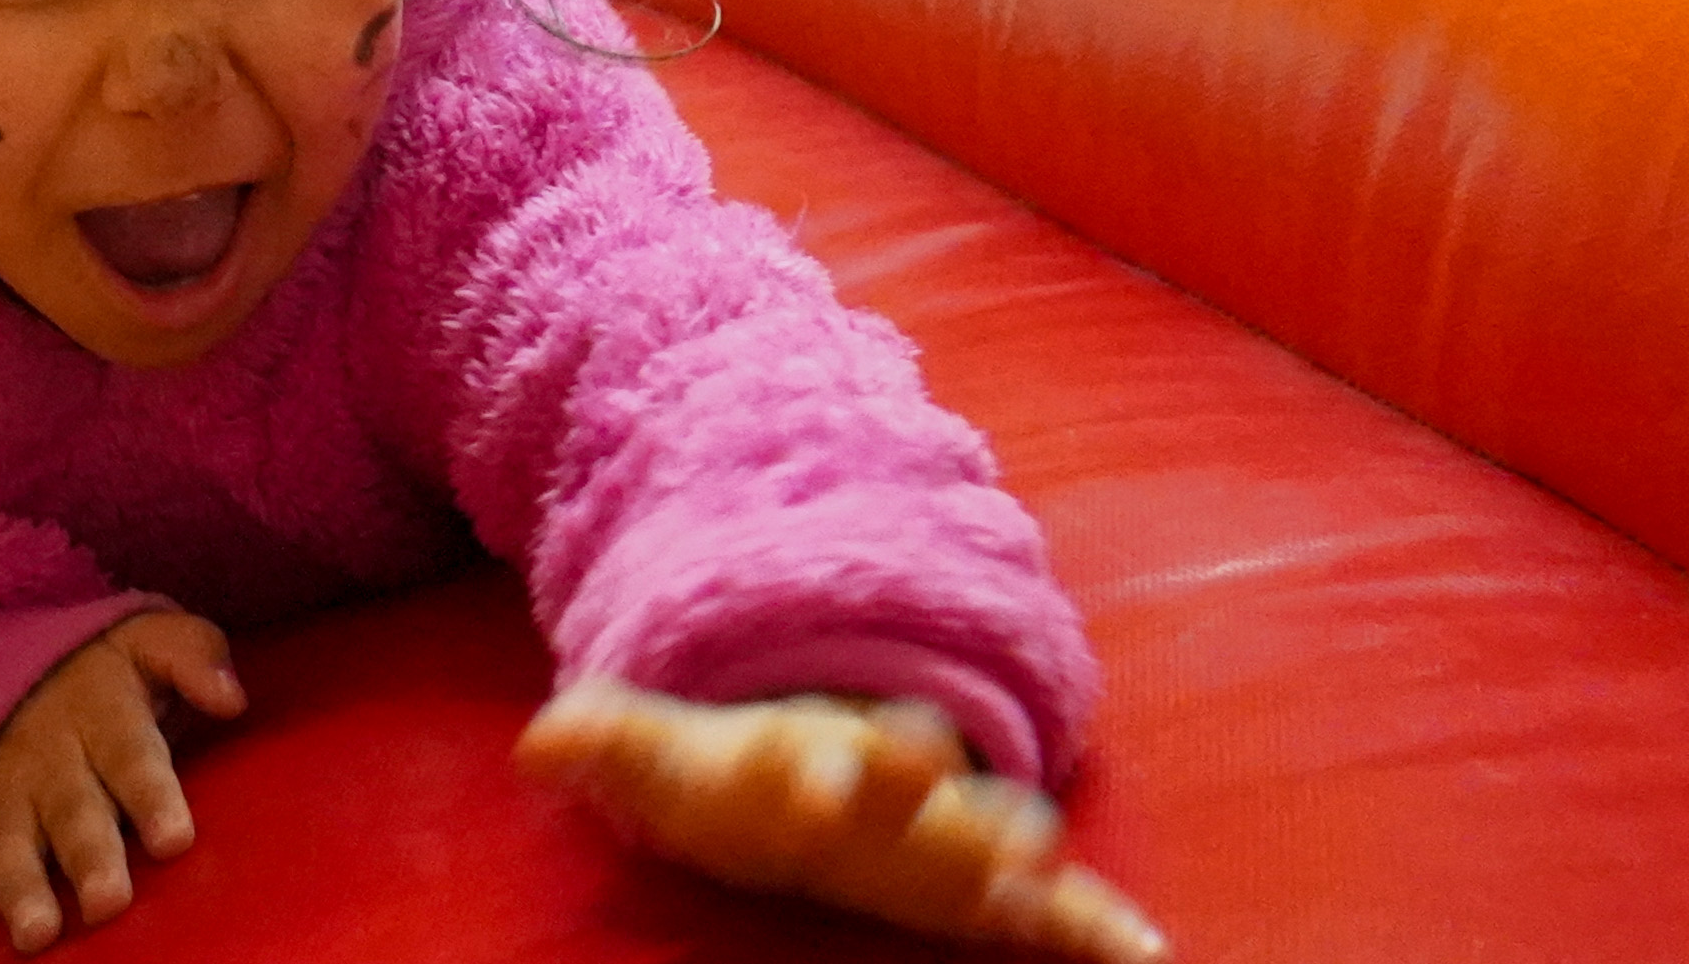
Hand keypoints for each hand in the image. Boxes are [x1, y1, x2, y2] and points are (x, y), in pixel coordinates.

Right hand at [0, 611, 244, 955]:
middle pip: (72, 808)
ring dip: (20, 886)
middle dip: (88, 856)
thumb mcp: (148, 641)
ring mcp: (2, 788)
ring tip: (37, 933)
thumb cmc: (105, 674)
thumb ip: (194, 657)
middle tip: (109, 902)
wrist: (8, 663)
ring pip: (9, 840)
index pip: (131, 753)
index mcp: (102, 711)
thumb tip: (231, 697)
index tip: (174, 838)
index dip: (150, 794)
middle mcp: (49, 755)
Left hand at [520, 686, 1161, 962]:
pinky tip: (1150, 955)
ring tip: (1043, 872)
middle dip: (924, 784)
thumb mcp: (665, 759)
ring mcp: (948, 829)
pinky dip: (1104, 923)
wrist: (820, 760)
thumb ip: (606, 745)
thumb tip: (539, 745)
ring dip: (1019, 847)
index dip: (808, 764)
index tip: (810, 781)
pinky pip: (1061, 902)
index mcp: (806, 756)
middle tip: (946, 794)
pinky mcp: (992, 879)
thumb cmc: (736, 776)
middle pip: (913, 777)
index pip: (808, 751)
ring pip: (995, 830)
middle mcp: (890, 784)